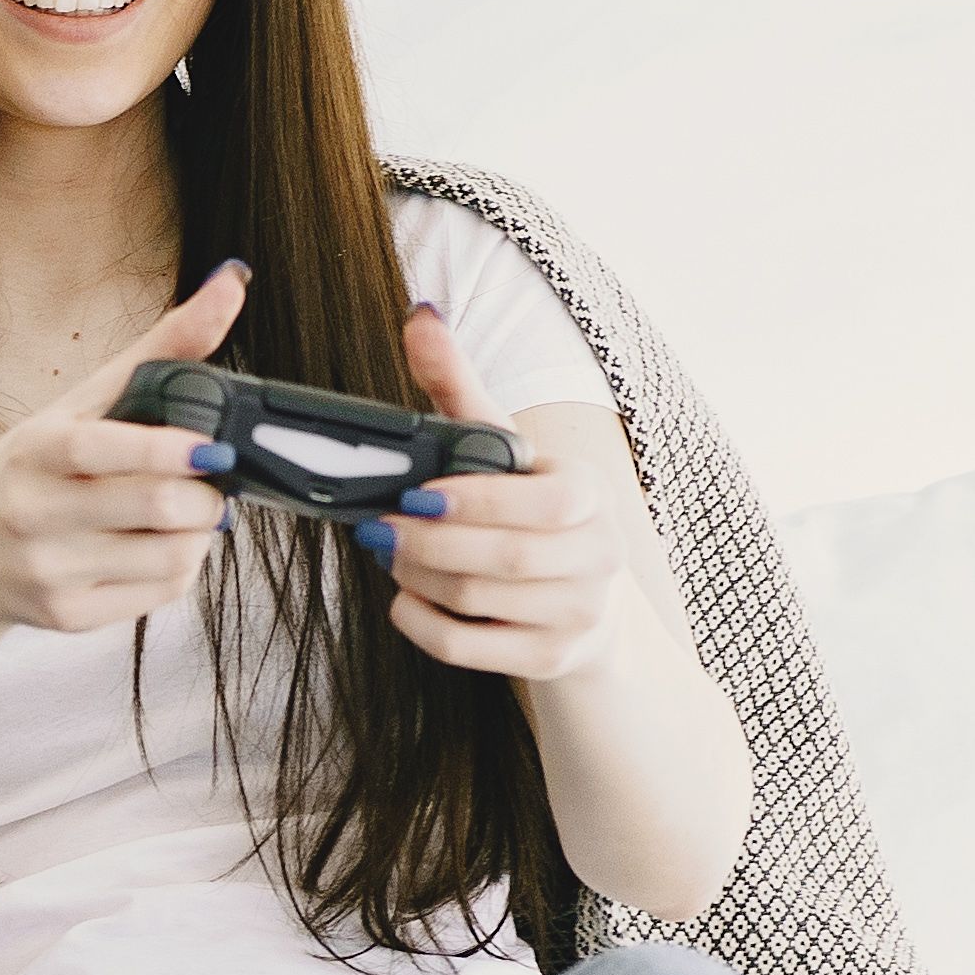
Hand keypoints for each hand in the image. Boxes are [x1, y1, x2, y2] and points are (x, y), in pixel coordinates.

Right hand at [0, 261, 247, 638]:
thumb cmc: (33, 468)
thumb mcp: (81, 404)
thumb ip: (161, 349)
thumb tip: (232, 283)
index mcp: (38, 450)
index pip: (103, 449)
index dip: (167, 450)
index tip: (215, 449)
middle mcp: (35, 512)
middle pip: (152, 507)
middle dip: (206, 496)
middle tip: (215, 481)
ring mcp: (49, 570)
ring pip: (167, 556)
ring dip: (201, 533)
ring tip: (191, 512)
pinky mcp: (67, 616)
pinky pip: (157, 594)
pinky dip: (181, 568)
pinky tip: (164, 546)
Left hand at [357, 305, 624, 679]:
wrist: (592, 610)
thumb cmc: (535, 518)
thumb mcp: (508, 453)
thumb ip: (460, 387)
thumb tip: (419, 316)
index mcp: (589, 495)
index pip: (545, 503)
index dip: (477, 502)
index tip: (415, 496)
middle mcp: (599, 556)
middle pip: (504, 559)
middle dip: (427, 545)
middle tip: (376, 529)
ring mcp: (579, 615)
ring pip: (480, 603)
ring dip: (418, 580)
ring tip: (388, 555)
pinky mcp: (552, 659)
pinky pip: (470, 648)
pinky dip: (423, 624)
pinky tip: (404, 599)